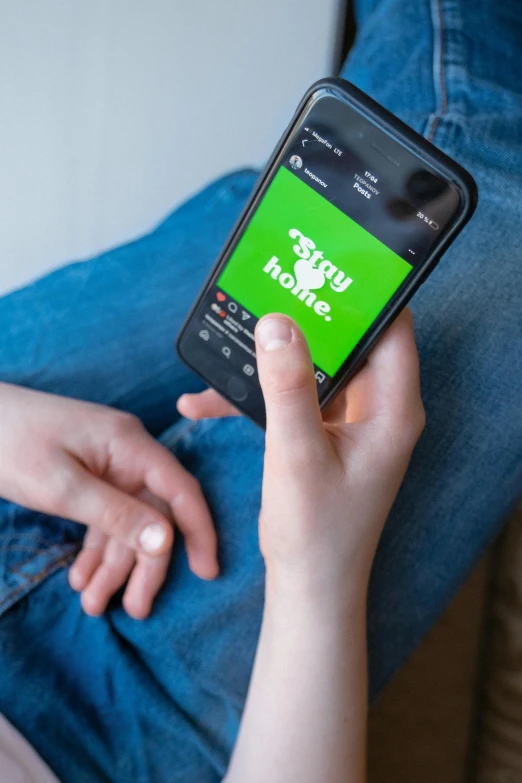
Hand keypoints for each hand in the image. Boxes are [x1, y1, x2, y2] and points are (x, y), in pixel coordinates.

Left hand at [0, 385, 217, 617]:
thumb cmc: (11, 444)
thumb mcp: (62, 487)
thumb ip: (115, 514)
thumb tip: (166, 541)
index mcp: (130, 445)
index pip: (180, 490)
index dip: (199, 530)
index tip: (206, 572)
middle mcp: (127, 456)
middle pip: (153, 515)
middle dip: (144, 564)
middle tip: (136, 609)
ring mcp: (107, 467)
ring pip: (126, 524)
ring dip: (114, 566)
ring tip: (94, 605)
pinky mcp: (88, 479)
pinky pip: (103, 520)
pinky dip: (95, 551)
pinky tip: (83, 580)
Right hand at [178, 310, 423, 600]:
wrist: (308, 585)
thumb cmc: (316, 532)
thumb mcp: (296, 454)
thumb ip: (288, 387)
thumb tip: (278, 323)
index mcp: (392, 410)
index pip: (390, 330)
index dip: (361, 295)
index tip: (321, 265)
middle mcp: (379, 410)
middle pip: (348, 342)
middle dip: (304, 321)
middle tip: (265, 291)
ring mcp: (352, 422)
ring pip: (315, 368)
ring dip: (272, 360)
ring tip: (226, 345)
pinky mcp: (326, 434)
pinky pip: (296, 397)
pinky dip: (260, 395)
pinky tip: (207, 401)